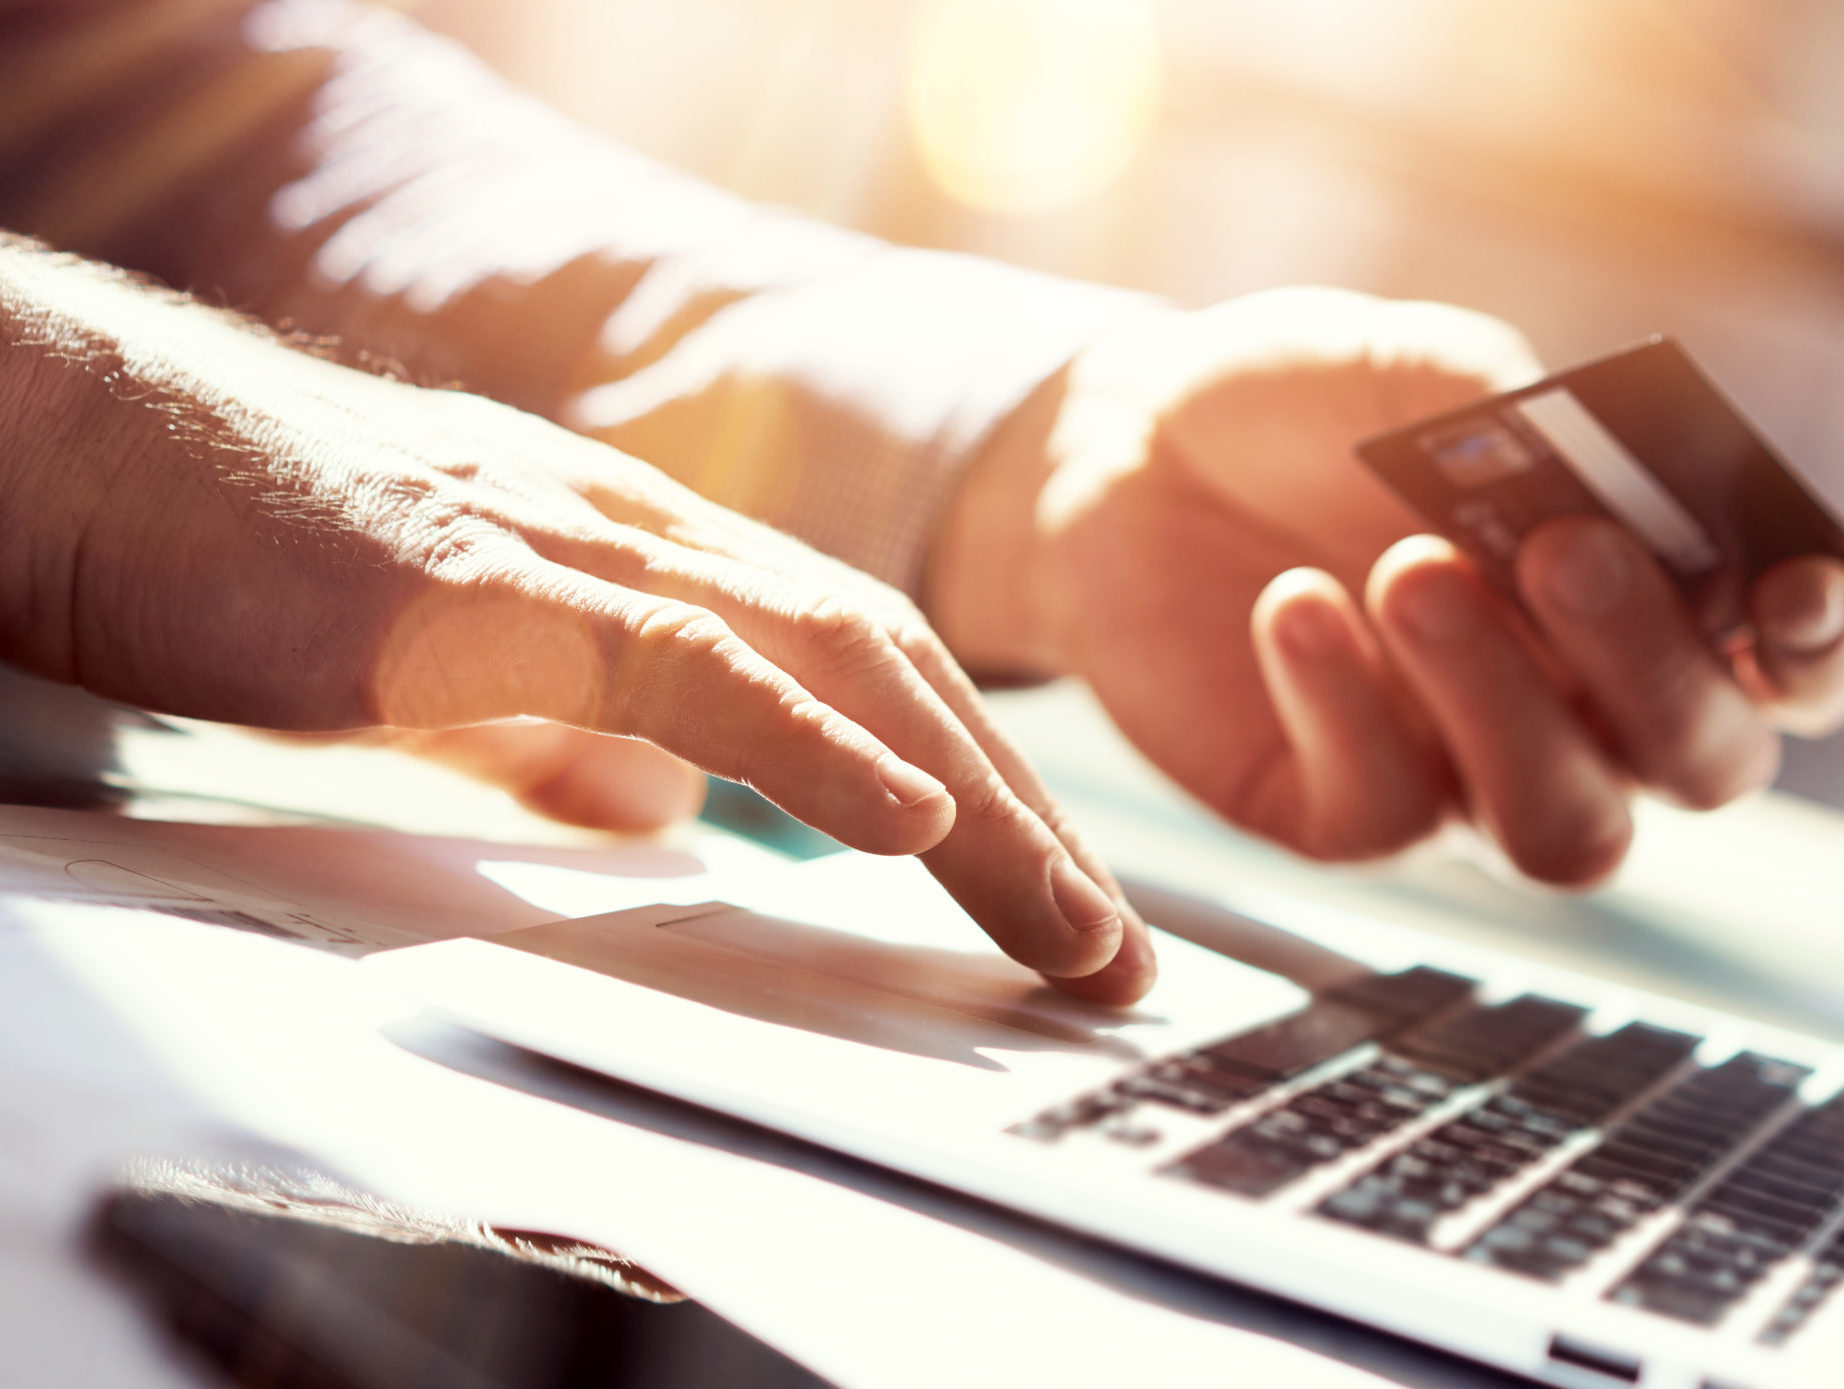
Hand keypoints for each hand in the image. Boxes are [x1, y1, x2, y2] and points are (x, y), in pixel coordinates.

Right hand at [0, 246, 1151, 1000]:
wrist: (96, 463)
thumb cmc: (262, 562)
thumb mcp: (458, 677)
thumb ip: (567, 736)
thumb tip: (658, 813)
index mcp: (644, 559)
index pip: (861, 665)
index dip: (976, 778)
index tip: (1049, 900)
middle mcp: (642, 535)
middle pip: (891, 663)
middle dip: (1022, 817)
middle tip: (1109, 951)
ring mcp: (571, 550)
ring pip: (830, 660)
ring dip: (968, 803)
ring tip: (1062, 926)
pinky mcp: (484, 590)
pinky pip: (681, 662)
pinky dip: (808, 744)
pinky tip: (903, 815)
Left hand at [931, 288, 1843, 883]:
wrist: (1125, 451)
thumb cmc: (1301, 407)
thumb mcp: (1417, 374)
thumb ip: (1532, 425)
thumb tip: (1626, 493)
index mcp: (1646, 595)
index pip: (1793, 660)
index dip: (1822, 644)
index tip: (1789, 589)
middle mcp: (1582, 707)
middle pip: (1702, 763)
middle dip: (1650, 664)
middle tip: (1561, 547)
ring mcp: (1464, 774)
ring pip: (1565, 831)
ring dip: (1509, 708)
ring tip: (1411, 568)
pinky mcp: (1339, 813)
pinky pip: (1386, 812)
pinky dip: (1346, 703)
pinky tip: (1294, 604)